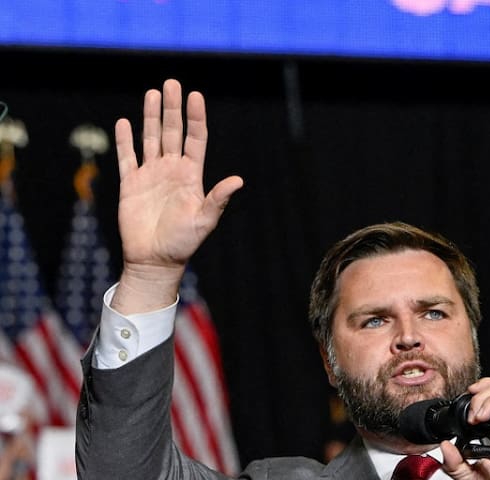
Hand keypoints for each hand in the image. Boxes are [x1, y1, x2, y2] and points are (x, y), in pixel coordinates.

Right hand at [111, 79, 243, 313]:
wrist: (155, 259)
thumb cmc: (183, 242)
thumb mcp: (205, 220)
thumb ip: (218, 198)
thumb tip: (238, 180)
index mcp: (192, 176)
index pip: (195, 139)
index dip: (195, 118)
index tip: (195, 96)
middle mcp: (172, 170)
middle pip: (173, 132)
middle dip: (172, 108)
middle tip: (171, 83)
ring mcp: (151, 175)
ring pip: (151, 138)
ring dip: (151, 116)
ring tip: (152, 93)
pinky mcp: (130, 184)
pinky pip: (127, 157)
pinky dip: (125, 140)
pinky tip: (124, 122)